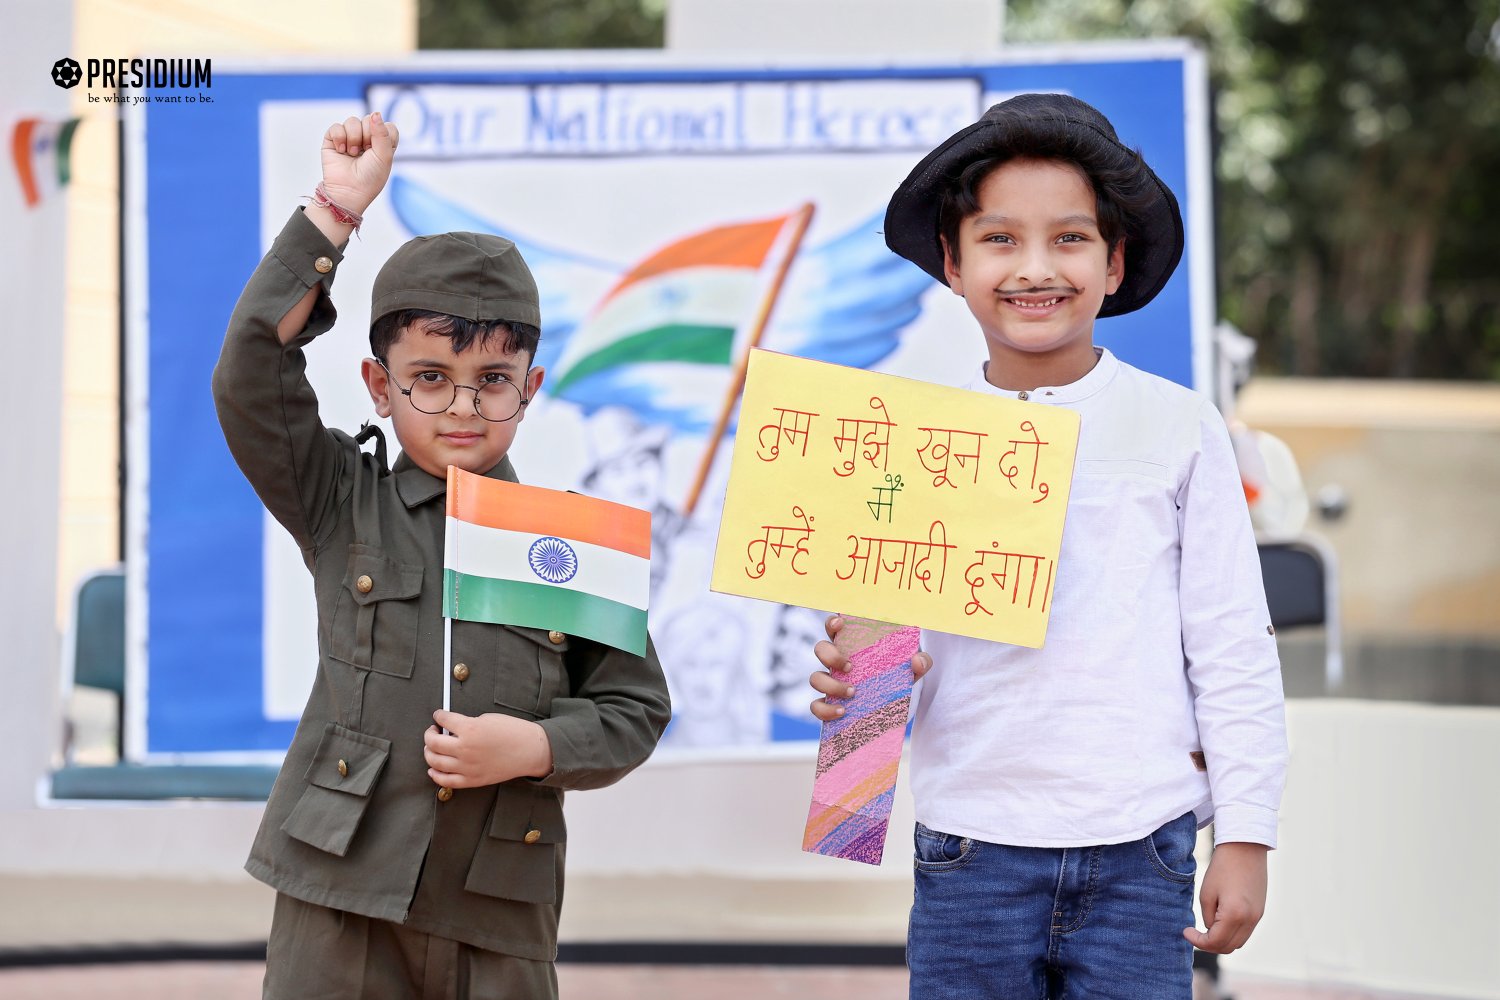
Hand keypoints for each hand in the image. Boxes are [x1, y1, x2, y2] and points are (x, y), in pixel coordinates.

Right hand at [319, 111, 399, 215]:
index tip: (380, 150)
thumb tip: (376, 113)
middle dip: (367, 135)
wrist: (348, 191)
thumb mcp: (384, 157)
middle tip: (365, 152)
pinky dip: (340, 138)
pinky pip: (336, 126)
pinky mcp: (333, 139)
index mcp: (383, 144)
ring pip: (352, 121)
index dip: (384, 134)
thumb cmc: (369, 178)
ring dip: (354, 138)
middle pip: (369, 119)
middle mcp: (367, 139)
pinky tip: (342, 150)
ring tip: (353, 153)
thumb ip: (383, 133)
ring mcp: (349, 138)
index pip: (387, 125)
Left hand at [424, 710, 553, 788]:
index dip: (439, 716)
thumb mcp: (488, 719)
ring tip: (432, 748)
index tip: (438, 715)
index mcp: (470, 729)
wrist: (529, 751)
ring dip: (429, 753)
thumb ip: (467, 724)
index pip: (444, 720)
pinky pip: (445, 781)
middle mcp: (465, 749)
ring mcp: (467, 767)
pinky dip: (435, 775)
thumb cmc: (512, 731)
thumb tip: (451, 729)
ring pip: (435, 762)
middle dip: (429, 734)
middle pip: (433, 743)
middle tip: (432, 731)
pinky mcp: (472, 780)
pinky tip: (433, 768)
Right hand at [808, 614, 931, 720]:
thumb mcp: (912, 669)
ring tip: (853, 692)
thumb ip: (921, 661)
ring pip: (815, 678)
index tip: (840, 623)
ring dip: (830, 684)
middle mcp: (837, 662)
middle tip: (850, 666)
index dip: (832, 623)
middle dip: (830, 656)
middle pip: (820, 649)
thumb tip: (917, 661)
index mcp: (852, 645)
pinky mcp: (829, 704)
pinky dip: (824, 710)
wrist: (898, 709)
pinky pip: (815, 706)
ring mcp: (831, 682)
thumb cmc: (899, 678)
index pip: (834, 627)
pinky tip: (842, 711)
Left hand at [1184, 841, 1267, 953]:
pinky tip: (1219, 922)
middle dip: (1209, 945)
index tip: (1185, 932)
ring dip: (1222, 941)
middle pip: (1228, 947)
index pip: (1215, 942)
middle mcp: (1250, 920)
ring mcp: (1257, 917)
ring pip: (1238, 942)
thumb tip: (1210, 930)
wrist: (1245, 849)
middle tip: (1194, 934)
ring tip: (1206, 929)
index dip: (1198, 941)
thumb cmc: (1222, 868)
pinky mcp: (1260, 912)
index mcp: (1234, 915)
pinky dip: (1232, 933)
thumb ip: (1208, 918)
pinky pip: (1245, 932)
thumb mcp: (1206, 893)